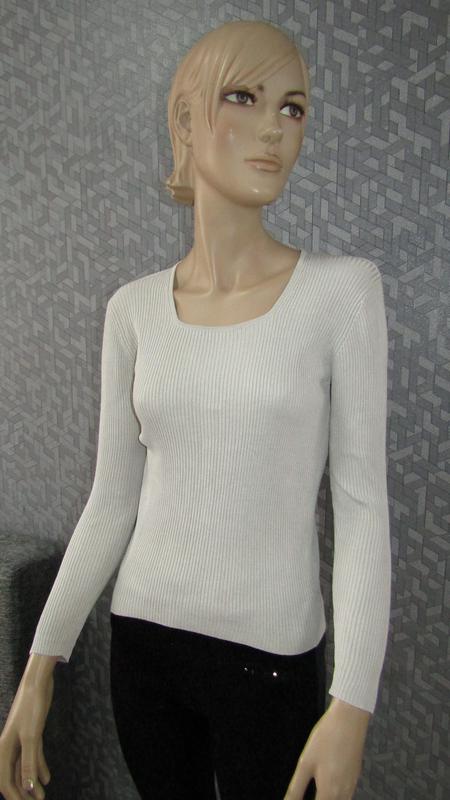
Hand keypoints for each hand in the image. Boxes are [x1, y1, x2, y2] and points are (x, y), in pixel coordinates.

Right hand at [0, 674, 53, 799]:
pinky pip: (33, 756)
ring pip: (24, 768)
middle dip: (23, 792)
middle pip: (14, 777)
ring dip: (32, 783)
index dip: (15, 796)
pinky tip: (47, 778)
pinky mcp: (32, 734)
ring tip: (42, 797)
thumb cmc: (31, 707)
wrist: (38, 684)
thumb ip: (29, 763)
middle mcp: (10, 747)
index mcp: (4, 749)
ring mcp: (21, 740)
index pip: (5, 781)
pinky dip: (39, 767)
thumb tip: (28, 789)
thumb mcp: (31, 736)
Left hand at [283, 698, 370, 798]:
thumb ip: (296, 789)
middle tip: (306, 794)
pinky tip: (328, 788)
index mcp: (328, 792)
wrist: (349, 720)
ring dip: (327, 799)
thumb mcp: (305, 763)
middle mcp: (343, 793)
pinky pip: (347, 796)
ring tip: (317, 792)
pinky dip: (337, 796)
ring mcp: (352, 785)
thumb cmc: (326, 738)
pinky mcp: (356, 776)